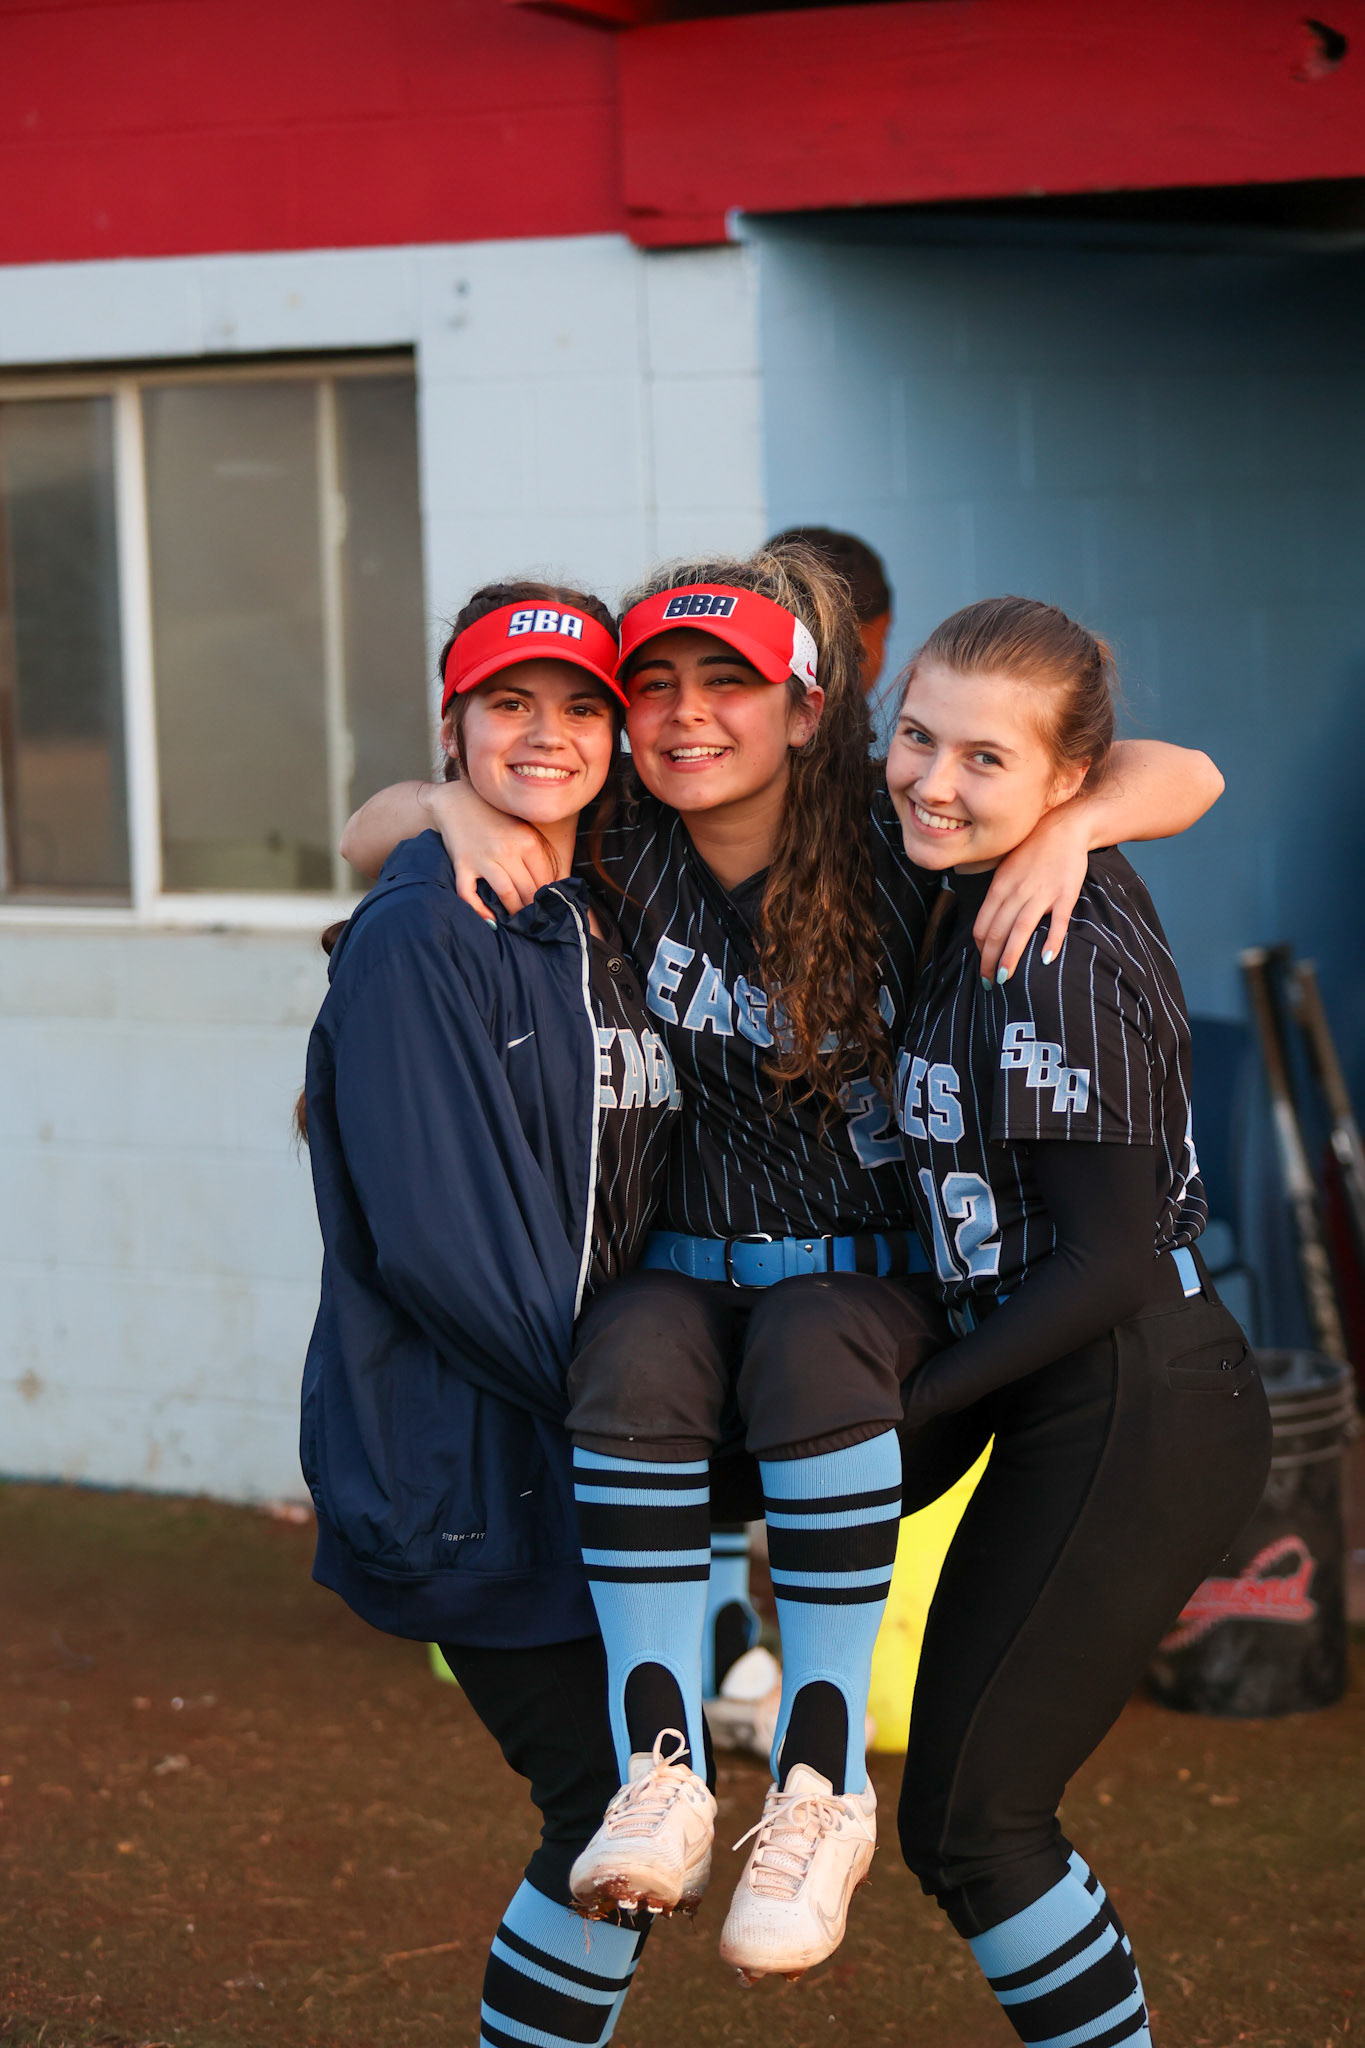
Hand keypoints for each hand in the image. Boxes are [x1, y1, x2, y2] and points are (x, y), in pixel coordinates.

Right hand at [419, 780, 557, 920]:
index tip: (549, 909)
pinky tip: (489, 920)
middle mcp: (507, 850)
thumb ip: (539, 854)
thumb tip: (556, 884)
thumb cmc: (495, 818)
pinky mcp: (463, 864)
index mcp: (527, 841)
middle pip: (528, 890)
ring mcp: (483, 857)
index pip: (545, 880)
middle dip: (533, 909)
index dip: (548, 899)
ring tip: (517, 921)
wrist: (457, 801)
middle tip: (536, 921)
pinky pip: (469, 894)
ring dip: (514, 912)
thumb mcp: (523, 830)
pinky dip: (479, 910)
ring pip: (506, 894)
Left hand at [973, 809, 1087, 983]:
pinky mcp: (1065, 894)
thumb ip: (997, 894)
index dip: (980, 949)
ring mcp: (1041, 893)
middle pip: (997, 932)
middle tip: (989, 982)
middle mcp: (1016, 891)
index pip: (982, 925)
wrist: (1065, 827)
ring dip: (1010, 957)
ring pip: (1020, 930)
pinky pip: (1057, 921)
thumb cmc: (1032, 848)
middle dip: (989, 961)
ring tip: (1005, 978)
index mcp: (1000, 887)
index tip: (982, 965)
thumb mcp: (1005, 868)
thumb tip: (987, 922)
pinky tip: (1046, 959)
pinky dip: (1051, 940)